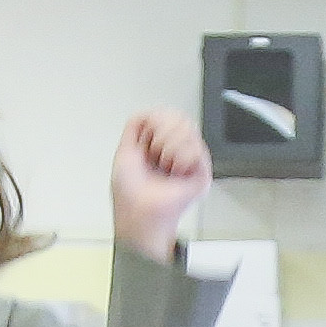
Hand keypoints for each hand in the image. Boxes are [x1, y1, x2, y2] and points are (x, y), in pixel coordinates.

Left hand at [112, 108, 207, 256]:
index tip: (147, 138)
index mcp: (158, 145)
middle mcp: (176, 150)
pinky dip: (181, 158)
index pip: (168, 115)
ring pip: (190, 130)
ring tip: (165, 165)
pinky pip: (197, 148)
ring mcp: (190, 161)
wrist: (139, 213)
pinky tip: (176, 170)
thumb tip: (148, 114)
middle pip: (181, 118)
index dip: (157, 120)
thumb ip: (134, 127)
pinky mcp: (201, 172)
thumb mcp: (124, 152)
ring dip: (170, 147)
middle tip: (156, 153)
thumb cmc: (130, 195)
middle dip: (163, 133)